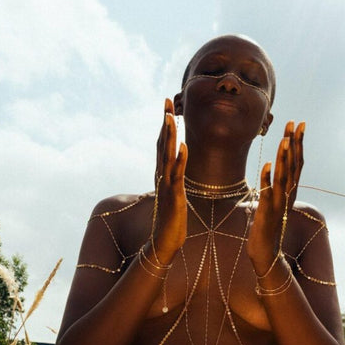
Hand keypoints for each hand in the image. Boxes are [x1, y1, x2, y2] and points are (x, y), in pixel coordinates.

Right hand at [151, 99, 187, 263]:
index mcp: (163, 174)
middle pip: (162, 144)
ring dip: (169, 136)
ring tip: (171, 117)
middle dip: (166, 122)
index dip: (165, 125)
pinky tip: (183, 146)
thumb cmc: (171, 220)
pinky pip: (177, 175)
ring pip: (167, 156)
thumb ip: (173, 178)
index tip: (168, 106)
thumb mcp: (173, 194)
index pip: (163, 144)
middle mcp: (162, 176)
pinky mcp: (174, 196)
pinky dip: (179, 160)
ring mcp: (167, 185)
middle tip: (167, 101)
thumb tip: (175, 166)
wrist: (164, 243)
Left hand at [247, 121, 304, 275]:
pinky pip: (267, 194)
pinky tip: (265, 166)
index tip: (299, 123)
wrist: (266, 252)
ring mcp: (278, 204)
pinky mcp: (266, 213)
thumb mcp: (274, 201)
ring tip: (284, 140)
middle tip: (294, 122)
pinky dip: (267, 180)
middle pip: (293, 165)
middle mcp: (287, 195)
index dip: (299, 142)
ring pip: (283, 177)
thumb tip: (275, 169)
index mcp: (290, 191)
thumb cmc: (267, 226)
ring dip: (283, 159)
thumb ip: (277, 185)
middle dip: (294, 143)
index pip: (297, 162)